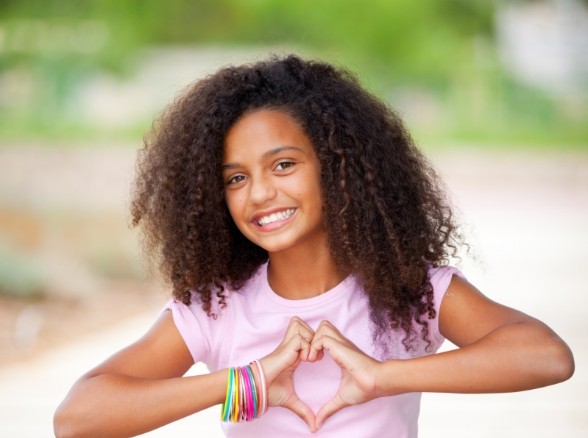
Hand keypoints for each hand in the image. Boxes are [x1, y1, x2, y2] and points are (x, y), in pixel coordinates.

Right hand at [259, 316, 316, 430]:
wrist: (256, 388)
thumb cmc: (269, 391)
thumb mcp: (290, 400)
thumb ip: (304, 411)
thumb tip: (314, 427)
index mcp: (293, 355)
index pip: (306, 336)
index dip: (315, 343)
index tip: (318, 360)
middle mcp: (290, 347)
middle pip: (304, 325)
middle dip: (314, 336)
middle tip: (316, 355)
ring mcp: (287, 345)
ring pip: (301, 326)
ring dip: (310, 339)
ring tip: (311, 357)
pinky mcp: (285, 347)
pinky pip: (300, 338)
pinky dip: (306, 346)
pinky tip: (305, 360)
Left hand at [308, 320, 381, 428]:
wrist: (376, 383)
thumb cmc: (364, 389)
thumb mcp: (341, 398)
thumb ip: (328, 408)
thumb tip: (317, 424)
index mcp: (340, 353)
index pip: (324, 337)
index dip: (314, 345)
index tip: (310, 361)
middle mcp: (340, 345)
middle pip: (322, 327)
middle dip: (312, 338)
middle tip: (309, 357)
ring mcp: (340, 343)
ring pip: (321, 327)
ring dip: (312, 341)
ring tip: (310, 358)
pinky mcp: (340, 345)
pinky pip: (321, 337)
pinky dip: (314, 346)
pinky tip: (314, 360)